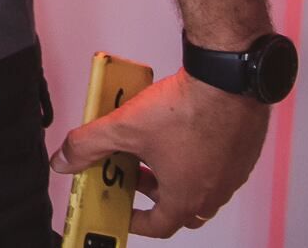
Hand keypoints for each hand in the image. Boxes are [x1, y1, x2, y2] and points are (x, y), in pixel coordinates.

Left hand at [51, 70, 267, 236]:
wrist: (226, 81)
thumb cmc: (187, 109)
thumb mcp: (123, 128)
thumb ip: (87, 145)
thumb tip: (65, 159)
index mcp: (186, 197)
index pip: (159, 226)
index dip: (136, 220)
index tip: (124, 211)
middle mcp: (214, 192)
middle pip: (181, 207)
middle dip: (152, 193)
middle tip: (134, 174)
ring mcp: (232, 173)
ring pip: (199, 185)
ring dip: (173, 173)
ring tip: (151, 147)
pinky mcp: (242, 152)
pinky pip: (215, 165)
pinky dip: (194, 157)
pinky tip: (178, 131)